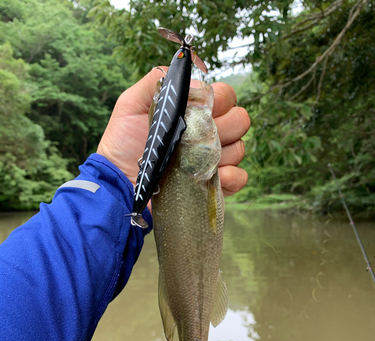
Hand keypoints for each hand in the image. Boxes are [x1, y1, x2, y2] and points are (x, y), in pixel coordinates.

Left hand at [97, 67, 249, 195]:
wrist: (120, 180)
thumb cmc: (124, 142)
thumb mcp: (132, 104)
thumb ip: (156, 80)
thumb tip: (191, 77)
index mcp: (196, 112)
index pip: (227, 96)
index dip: (220, 99)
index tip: (200, 109)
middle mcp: (210, 134)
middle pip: (240, 120)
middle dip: (225, 124)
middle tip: (198, 135)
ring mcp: (214, 160)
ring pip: (240, 148)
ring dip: (223, 152)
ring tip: (196, 159)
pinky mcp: (215, 185)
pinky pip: (239, 177)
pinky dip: (230, 177)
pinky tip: (208, 176)